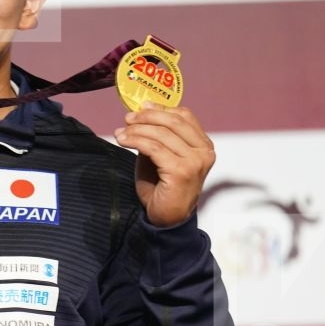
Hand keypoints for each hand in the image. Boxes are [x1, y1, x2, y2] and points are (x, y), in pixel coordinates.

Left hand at [114, 105, 214, 226]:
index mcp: (203, 145)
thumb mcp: (161, 155)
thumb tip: (140, 112)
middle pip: (173, 121)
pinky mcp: (181, 171)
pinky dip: (136, 141)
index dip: (161, 108)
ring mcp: (195, 162)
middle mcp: (204, 152)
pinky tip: (123, 141)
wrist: (167, 218)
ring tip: (120, 133)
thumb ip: (157, 136)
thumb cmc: (162, 188)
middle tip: (127, 119)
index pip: (185, 116)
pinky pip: (154, 148)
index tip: (141, 107)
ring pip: (161, 134)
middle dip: (147, 117)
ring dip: (136, 130)